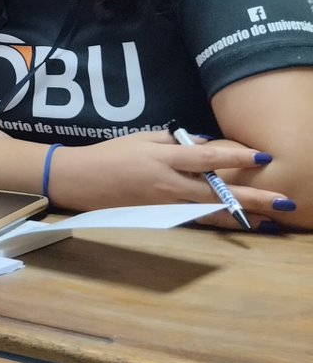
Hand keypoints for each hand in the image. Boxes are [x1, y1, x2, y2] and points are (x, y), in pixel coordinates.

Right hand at [50, 130, 290, 229]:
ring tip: (271, 220)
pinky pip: (196, 219)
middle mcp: (168, 185)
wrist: (80, 180)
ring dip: (244, 216)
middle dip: (253, 197)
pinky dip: (220, 221)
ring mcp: (165, 205)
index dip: (235, 157)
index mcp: (162, 159)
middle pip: (218, 192)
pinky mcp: (160, 218)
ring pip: (211, 212)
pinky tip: (239, 224)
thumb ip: (175, 142)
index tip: (261, 156)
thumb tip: (205, 146)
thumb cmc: (110, 154)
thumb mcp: (141, 138)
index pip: (206, 157)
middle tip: (283, 201)